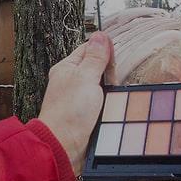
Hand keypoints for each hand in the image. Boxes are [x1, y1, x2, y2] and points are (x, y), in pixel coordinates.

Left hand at [37, 32, 112, 170]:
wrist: (64, 145)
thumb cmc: (70, 111)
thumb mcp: (85, 78)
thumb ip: (95, 57)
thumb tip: (100, 35)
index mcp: (67, 68)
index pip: (89, 49)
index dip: (104, 51)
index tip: (114, 60)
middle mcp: (72, 81)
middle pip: (98, 67)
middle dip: (110, 72)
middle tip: (114, 81)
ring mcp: (79, 98)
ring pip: (103, 86)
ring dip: (112, 89)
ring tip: (117, 94)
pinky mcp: (88, 114)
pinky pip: (104, 102)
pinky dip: (111, 103)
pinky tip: (117, 105)